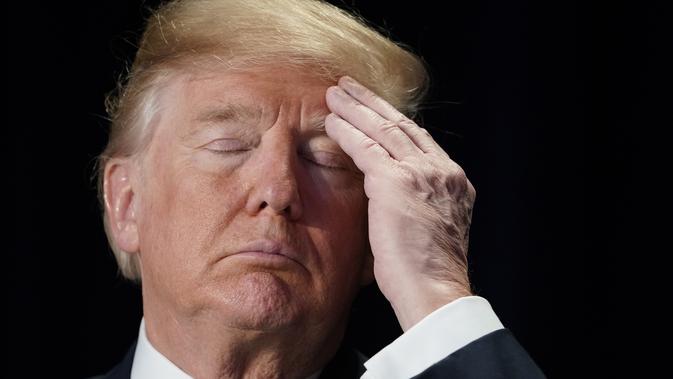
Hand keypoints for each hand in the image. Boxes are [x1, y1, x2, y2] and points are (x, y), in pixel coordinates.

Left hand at [325, 76, 475, 330]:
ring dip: (355, 108)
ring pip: (383, 129)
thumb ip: (413, 203)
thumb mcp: (428, 228)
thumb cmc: (425, 274)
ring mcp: (421, 173)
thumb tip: (386, 195)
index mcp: (453, 182)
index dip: (392, 121)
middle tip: (350, 87)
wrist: (434, 292)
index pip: (418, 140)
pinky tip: (331, 121)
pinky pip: (365, 147)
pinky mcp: (396, 181)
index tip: (374, 110)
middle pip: (402, 125)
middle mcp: (442, 170)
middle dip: (372, 103)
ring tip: (334, 94)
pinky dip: (346, 131)